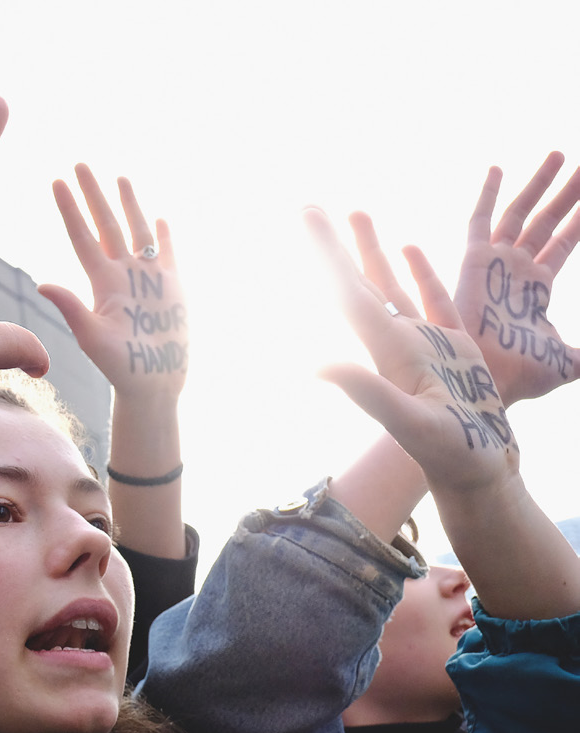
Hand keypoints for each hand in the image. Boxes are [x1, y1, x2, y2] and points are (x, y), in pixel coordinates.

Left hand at [37, 164, 187, 399]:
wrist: (153, 384)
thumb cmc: (119, 367)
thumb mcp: (92, 338)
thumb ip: (72, 309)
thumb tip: (42, 284)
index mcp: (102, 283)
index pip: (83, 237)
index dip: (70, 209)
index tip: (56, 181)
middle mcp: (123, 275)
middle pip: (107, 225)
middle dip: (95, 194)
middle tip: (81, 163)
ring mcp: (148, 280)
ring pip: (137, 232)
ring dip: (129, 205)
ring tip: (119, 177)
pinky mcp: (172, 288)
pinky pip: (168, 254)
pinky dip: (164, 236)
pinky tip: (159, 218)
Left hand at [305, 208, 517, 496]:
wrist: (477, 474)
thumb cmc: (449, 454)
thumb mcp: (408, 422)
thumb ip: (366, 391)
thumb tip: (315, 363)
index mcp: (387, 350)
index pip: (349, 292)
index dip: (327, 254)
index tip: (306, 217)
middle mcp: (398, 342)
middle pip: (360, 282)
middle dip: (337, 245)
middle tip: (310, 207)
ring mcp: (425, 344)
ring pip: (392, 285)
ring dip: (371, 251)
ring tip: (356, 212)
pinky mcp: (455, 348)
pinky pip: (434, 299)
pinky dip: (421, 272)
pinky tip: (409, 248)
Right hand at [452, 153, 579, 403]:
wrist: (487, 379)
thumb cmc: (521, 376)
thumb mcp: (569, 361)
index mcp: (537, 288)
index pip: (564, 242)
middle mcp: (516, 270)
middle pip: (547, 221)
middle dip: (566, 193)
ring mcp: (495, 264)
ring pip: (522, 213)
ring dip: (540, 184)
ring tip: (561, 154)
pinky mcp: (474, 263)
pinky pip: (480, 221)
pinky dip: (487, 196)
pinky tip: (498, 168)